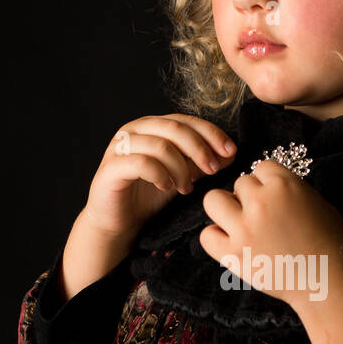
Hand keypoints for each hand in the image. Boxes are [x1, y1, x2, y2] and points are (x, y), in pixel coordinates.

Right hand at [80, 113, 236, 240]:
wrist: (118, 222)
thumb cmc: (148, 197)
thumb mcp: (182, 177)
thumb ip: (202, 163)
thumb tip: (230, 154)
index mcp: (152, 127)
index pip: (186, 120)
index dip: (211, 133)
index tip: (231, 151)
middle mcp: (135, 130)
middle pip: (174, 128)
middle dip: (199, 148)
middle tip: (212, 170)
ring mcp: (120, 147)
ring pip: (159, 145)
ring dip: (180, 168)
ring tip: (187, 188)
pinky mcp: (111, 167)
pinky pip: (141, 163)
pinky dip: (160, 175)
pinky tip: (167, 187)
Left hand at [197, 158, 342, 315]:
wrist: (327, 282)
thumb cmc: (331, 244)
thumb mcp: (317, 203)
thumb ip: (290, 190)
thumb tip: (270, 189)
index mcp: (285, 185)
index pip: (261, 168)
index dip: (267, 184)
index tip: (275, 200)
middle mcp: (261, 202)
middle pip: (239, 184)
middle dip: (249, 198)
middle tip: (262, 217)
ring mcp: (244, 228)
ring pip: (213, 201)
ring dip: (225, 210)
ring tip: (240, 224)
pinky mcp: (233, 255)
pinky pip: (206, 235)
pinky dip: (216, 238)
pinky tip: (232, 243)